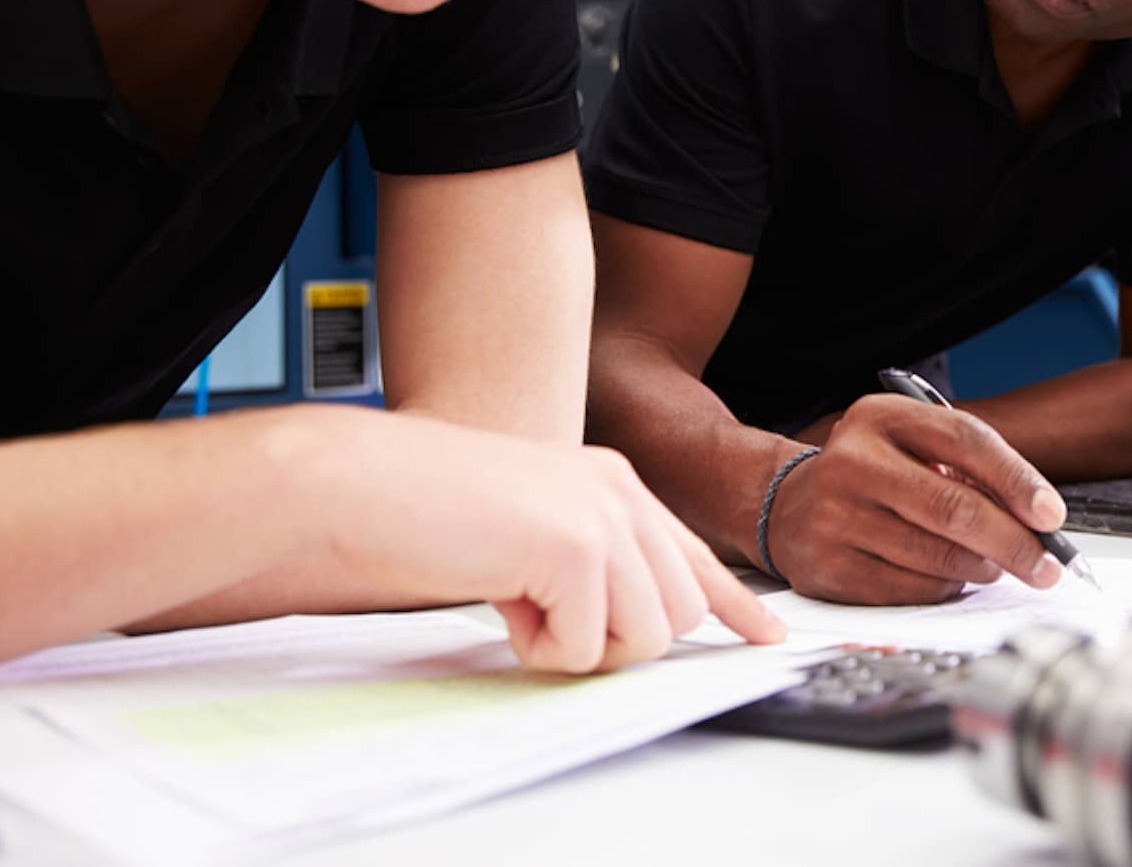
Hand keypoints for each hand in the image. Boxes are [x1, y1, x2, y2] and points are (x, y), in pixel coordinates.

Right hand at [305, 410, 786, 671]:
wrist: (363, 485)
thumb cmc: (428, 512)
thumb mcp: (529, 529)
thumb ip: (586, 561)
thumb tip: (631, 624)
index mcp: (612, 483)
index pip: (693, 555)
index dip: (734, 604)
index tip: (768, 638)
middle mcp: (620, 493)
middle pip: (679, 613)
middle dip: (617, 639)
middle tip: (546, 616)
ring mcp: (603, 516)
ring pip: (647, 637)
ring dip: (579, 645)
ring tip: (521, 604)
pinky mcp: (575, 549)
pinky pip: (588, 647)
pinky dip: (540, 646)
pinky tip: (502, 600)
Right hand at [763, 393, 1067, 603]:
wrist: (785, 505)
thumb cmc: (871, 474)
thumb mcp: (909, 444)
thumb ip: (967, 466)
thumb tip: (1035, 517)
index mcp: (879, 417)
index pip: (964, 441)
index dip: (1017, 480)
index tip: (1051, 515)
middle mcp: (851, 462)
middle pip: (954, 508)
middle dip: (1014, 542)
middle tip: (1048, 565)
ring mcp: (835, 517)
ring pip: (937, 556)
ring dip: (984, 568)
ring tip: (999, 565)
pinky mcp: (829, 568)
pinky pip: (911, 589)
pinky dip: (946, 588)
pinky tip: (953, 578)